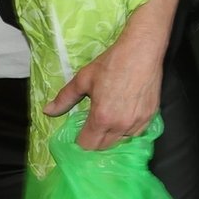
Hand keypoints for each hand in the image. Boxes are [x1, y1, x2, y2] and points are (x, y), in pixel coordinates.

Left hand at [43, 0, 185, 150]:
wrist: (142, 50)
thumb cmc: (111, 63)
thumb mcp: (84, 79)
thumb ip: (64, 98)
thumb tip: (47, 111)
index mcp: (102, 118)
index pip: (87, 145)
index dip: (80, 141)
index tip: (78, 133)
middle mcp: (121, 125)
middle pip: (104, 147)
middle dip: (95, 141)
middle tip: (91, 128)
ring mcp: (138, 122)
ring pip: (121, 142)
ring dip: (112, 137)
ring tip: (108, 123)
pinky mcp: (151, 116)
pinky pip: (136, 133)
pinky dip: (128, 130)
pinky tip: (123, 118)